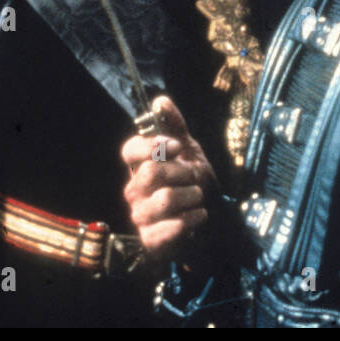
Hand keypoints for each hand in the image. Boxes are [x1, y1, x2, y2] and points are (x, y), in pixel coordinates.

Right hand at [121, 95, 216, 257]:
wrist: (210, 216)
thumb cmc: (192, 180)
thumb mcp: (188, 150)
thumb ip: (175, 126)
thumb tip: (160, 101)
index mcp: (139, 166)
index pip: (129, 150)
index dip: (152, 145)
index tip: (176, 146)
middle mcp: (134, 190)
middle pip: (150, 174)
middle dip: (181, 171)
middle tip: (194, 175)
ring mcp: (140, 215)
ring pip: (163, 199)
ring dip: (190, 196)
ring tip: (197, 196)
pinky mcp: (151, 239)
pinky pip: (167, 228)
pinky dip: (189, 219)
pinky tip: (199, 215)